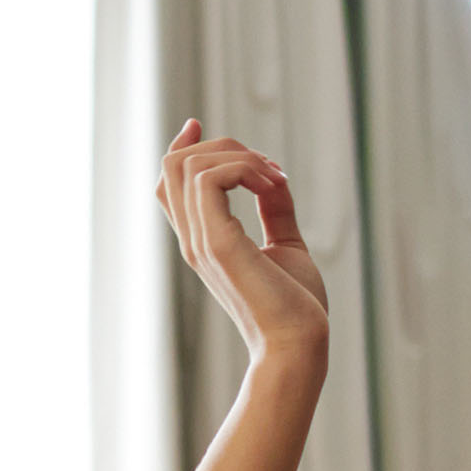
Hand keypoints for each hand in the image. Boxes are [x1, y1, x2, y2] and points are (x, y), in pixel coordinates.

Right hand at [157, 121, 327, 367]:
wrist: (300, 345)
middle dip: (222, 147)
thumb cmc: (298, 307)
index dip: (179, 148)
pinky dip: (242, 168)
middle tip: (271, 169)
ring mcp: (200, 241)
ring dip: (238, 156)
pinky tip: (273, 185)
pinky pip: (207, 179)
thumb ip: (275, 210)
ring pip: (187, 164)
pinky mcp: (216, 243)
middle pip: (174, 165)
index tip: (198, 125)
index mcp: (204, 241)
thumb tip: (273, 178)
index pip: (170, 185)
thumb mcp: (286, 245)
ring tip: (276, 179)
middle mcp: (194, 239)